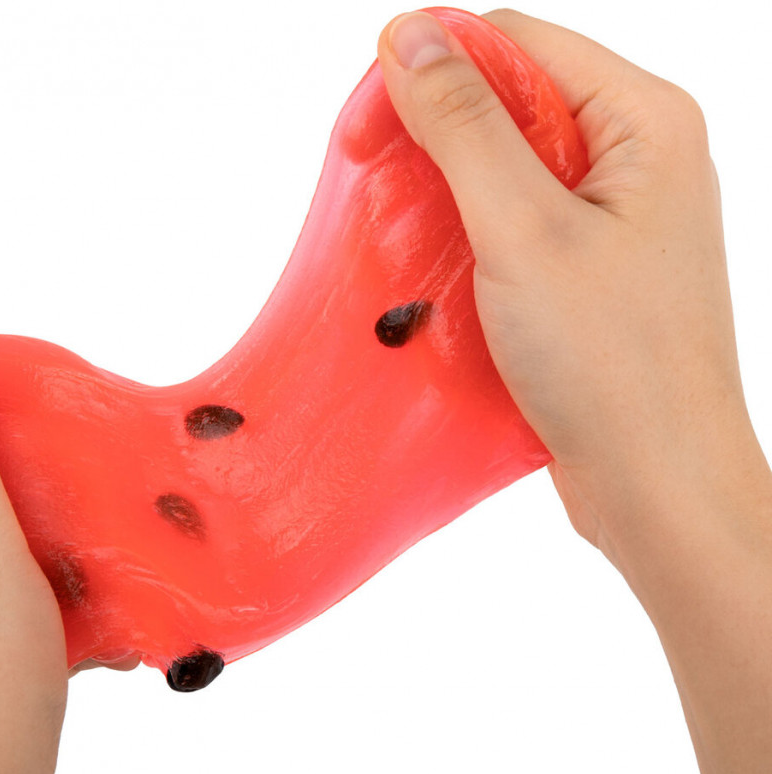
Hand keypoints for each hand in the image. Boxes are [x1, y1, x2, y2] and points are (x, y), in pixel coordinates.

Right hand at [378, 9, 762, 562]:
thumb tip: (410, 36)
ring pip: (507, 169)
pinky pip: (516, 226)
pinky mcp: (591, 272)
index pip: (516, 44)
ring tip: (402, 241)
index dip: (431, 71)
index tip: (363, 131)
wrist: (658, 482)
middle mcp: (638, 157)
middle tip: (371, 188)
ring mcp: (616, 218)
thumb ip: (465, 126)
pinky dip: (467, 240)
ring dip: (445, 196)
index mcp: (644, 120)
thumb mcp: (523, 230)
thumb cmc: (610, 362)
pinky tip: (438, 276)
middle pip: (511, 103)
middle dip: (433, 140)